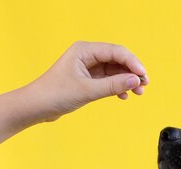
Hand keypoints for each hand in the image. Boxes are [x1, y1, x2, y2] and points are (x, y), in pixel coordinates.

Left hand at [25, 41, 148, 121]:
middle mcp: (87, 55)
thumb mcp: (87, 91)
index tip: (143, 76)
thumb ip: (113, 85)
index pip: (116, 52)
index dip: (133, 63)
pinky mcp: (88, 79)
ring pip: (115, 70)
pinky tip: (123, 96)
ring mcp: (88, 67)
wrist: (36, 107)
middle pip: (118, 59)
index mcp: (84, 50)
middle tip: (144, 85)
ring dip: (127, 81)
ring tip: (138, 92)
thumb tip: (135, 81)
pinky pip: (109, 80)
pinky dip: (118, 87)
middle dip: (132, 72)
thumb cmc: (54, 94)